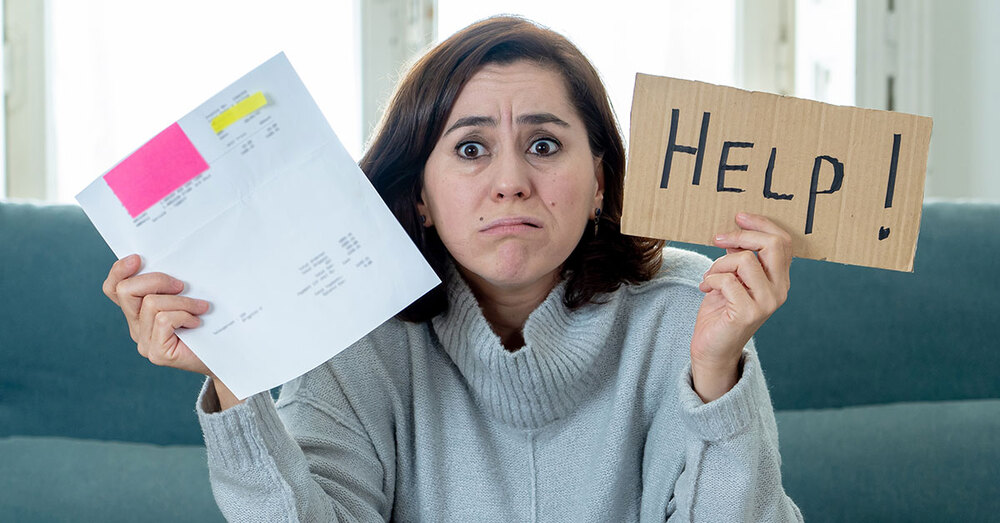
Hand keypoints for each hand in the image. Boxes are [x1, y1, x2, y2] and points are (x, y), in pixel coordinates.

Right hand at [102, 254, 211, 374]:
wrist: (226, 355)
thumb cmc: (209, 323)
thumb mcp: (187, 296)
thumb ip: (172, 284)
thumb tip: (171, 261)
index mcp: (139, 311)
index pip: (114, 289)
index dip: (119, 271)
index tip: (137, 258)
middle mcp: (136, 327)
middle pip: (126, 291)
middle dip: (157, 280)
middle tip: (182, 285)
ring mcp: (144, 342)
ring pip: (150, 304)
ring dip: (181, 301)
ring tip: (201, 307)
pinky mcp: (157, 353)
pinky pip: (163, 320)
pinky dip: (184, 315)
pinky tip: (197, 322)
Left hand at [690, 213, 791, 401]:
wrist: (712, 347)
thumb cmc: (721, 310)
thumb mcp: (732, 277)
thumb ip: (739, 257)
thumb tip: (736, 231)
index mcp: (780, 279)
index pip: (782, 242)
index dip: (761, 224)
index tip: (738, 217)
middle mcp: (780, 290)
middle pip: (772, 245)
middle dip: (741, 236)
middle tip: (717, 239)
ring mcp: (767, 303)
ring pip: (745, 261)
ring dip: (719, 264)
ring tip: (709, 276)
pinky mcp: (749, 313)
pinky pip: (728, 281)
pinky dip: (711, 280)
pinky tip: (705, 290)